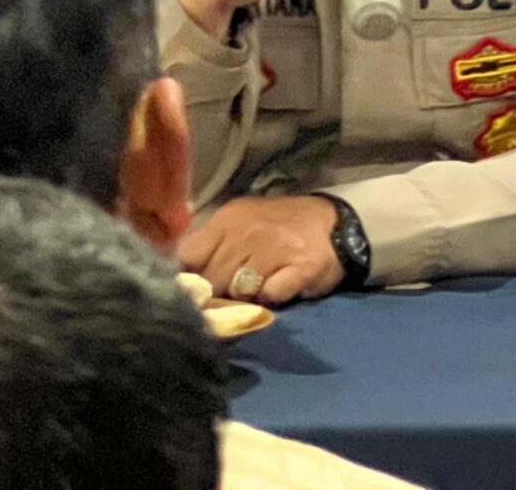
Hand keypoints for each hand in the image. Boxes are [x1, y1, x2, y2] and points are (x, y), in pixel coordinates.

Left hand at [180, 196, 345, 306]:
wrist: (336, 223)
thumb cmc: (280, 227)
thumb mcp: (240, 225)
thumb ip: (210, 247)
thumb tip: (179, 281)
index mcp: (228, 219)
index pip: (187, 255)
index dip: (186, 278)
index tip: (193, 288)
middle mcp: (248, 232)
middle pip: (212, 279)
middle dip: (218, 291)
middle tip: (234, 288)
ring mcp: (276, 249)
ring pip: (239, 291)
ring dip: (247, 295)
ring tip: (262, 283)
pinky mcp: (301, 269)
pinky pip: (271, 296)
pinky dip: (274, 297)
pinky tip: (282, 284)